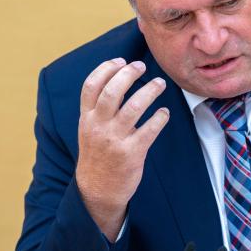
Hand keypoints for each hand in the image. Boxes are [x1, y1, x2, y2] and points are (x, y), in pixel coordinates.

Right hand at [75, 58, 169, 240]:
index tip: (121, 60)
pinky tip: (164, 112)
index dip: (106, 68)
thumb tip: (118, 77)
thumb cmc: (98, 154)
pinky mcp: (132, 153)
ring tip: (160, 84)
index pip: (91, 85)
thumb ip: (98, 107)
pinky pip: (150, 130)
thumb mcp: (89, 129)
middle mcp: (98, 127)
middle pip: (112, 92)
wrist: (98, 190)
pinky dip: (160, 117)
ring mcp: (114, 140)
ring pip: (133, 107)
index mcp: (86, 118)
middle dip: (128, 74)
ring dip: (149, 91)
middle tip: (142, 66)